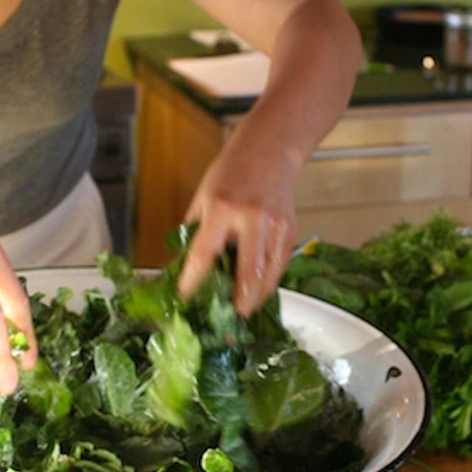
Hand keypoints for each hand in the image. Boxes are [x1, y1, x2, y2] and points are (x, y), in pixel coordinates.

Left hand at [178, 137, 297, 316]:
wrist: (269, 152)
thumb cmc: (231, 173)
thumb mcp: (203, 198)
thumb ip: (195, 233)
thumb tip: (182, 268)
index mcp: (222, 208)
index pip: (204, 255)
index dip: (193, 282)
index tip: (186, 299)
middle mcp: (251, 219)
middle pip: (247, 275)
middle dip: (237, 303)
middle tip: (227, 320)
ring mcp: (275, 228)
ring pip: (268, 278)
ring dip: (254, 300)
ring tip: (241, 312)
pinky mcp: (290, 233)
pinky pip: (278, 269)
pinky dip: (267, 285)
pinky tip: (255, 293)